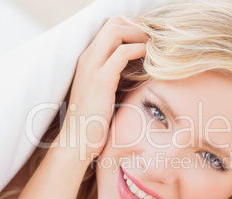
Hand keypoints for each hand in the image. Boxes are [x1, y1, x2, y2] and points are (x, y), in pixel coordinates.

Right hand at [59, 16, 146, 160]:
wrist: (76, 141)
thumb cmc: (92, 120)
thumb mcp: (102, 93)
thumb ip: (113, 77)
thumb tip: (134, 71)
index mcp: (87, 60)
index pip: (109, 28)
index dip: (131, 27)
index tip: (149, 37)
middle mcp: (87, 59)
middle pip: (113, 24)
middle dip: (138, 26)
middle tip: (155, 37)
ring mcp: (92, 68)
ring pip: (116, 32)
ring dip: (139, 34)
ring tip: (155, 44)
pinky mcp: (101, 80)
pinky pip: (122, 53)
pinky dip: (139, 50)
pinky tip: (149, 57)